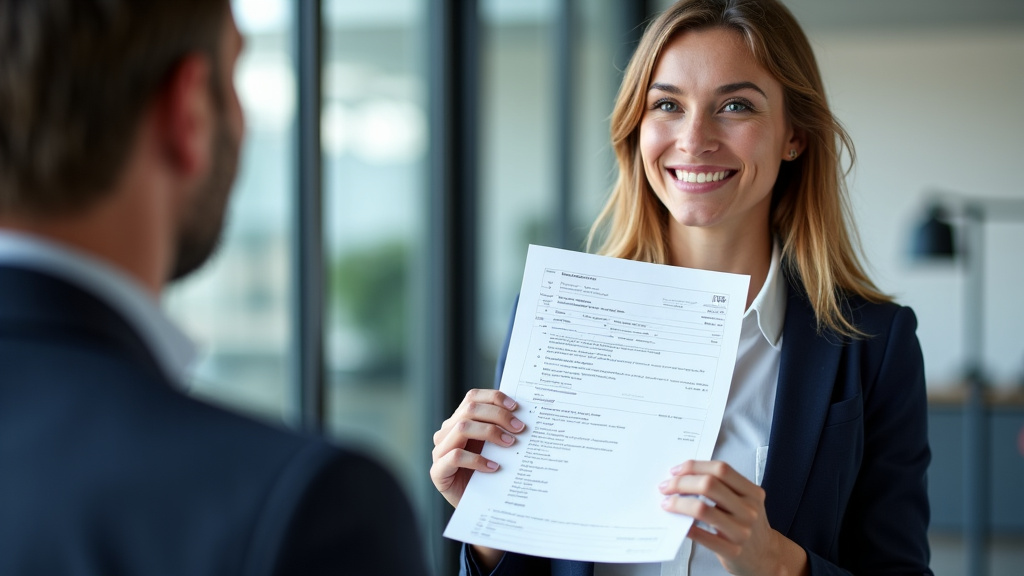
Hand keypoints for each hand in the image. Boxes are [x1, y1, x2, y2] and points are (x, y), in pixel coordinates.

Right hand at [430, 389, 524, 508]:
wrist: (476, 506)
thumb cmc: (487, 473)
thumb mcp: (494, 447)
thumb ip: (501, 429)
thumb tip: (523, 415)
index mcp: (458, 421)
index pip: (472, 397)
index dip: (494, 397)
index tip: (516, 407)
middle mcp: (446, 432)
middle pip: (470, 409)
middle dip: (498, 415)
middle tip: (520, 428)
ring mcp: (439, 451)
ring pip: (462, 428)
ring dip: (490, 432)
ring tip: (510, 444)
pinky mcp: (438, 471)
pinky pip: (456, 457)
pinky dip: (477, 459)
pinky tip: (494, 467)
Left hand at [659, 460, 806, 575]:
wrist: (765, 557)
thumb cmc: (748, 525)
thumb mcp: (745, 501)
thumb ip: (723, 487)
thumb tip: (684, 475)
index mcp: (752, 492)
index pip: (721, 469)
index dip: (694, 466)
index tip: (676, 471)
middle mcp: (749, 510)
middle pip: (709, 485)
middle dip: (681, 482)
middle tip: (666, 487)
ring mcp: (741, 531)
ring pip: (702, 509)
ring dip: (678, 503)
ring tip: (667, 503)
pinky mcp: (732, 551)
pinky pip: (702, 536)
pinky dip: (685, 527)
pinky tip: (678, 524)